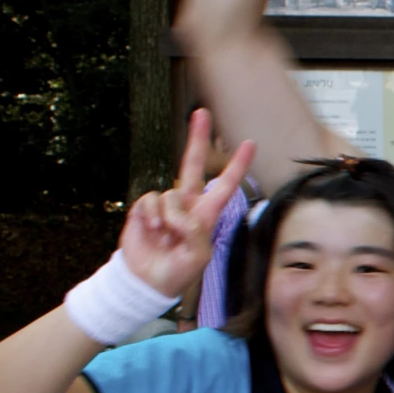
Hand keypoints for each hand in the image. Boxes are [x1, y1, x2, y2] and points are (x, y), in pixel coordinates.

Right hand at [120, 110, 254, 297]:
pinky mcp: (144, 208)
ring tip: (166, 237)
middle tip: (200, 113)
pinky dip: (152, 216)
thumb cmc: (177, 271)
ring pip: (170, 194)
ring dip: (169, 217)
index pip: (225, 184)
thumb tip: (181, 214)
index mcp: (206, 214)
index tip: (249, 144)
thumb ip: (195, 233)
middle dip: (196, 138)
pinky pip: (150, 200)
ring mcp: (165, 205)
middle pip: (192, 164)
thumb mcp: (198, 257)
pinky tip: (152, 230)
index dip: (237, 165)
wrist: (146, 279)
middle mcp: (186, 204)